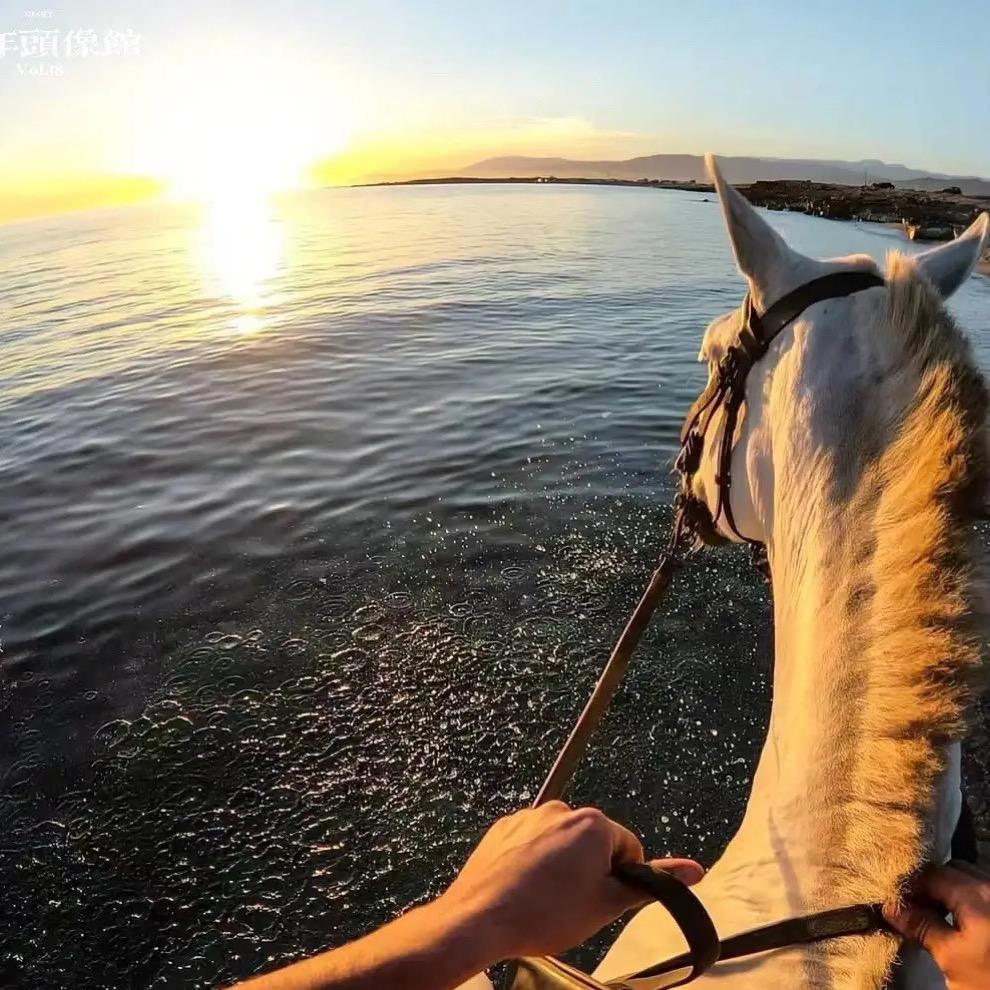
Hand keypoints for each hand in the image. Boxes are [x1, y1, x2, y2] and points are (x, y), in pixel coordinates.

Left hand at [438, 802, 704, 961]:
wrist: (481, 919)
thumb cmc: (547, 914)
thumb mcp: (607, 904)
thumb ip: (651, 884)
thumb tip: (695, 870)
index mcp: (593, 822)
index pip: (628, 849)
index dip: (619, 881)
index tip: (598, 902)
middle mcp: (562, 808)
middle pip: (594, 844)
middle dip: (590, 871)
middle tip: (572, 905)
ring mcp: (529, 815)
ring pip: (562, 844)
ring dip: (561, 867)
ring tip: (544, 901)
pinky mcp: (504, 827)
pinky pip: (532, 843)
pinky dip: (533, 863)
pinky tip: (523, 889)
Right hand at [884, 861, 989, 989]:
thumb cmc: (989, 981)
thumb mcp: (951, 958)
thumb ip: (920, 926)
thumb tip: (890, 907)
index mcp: (976, 894)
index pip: (931, 875)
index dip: (910, 886)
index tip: (896, 903)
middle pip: (952, 869)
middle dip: (932, 885)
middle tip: (917, 909)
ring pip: (971, 876)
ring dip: (952, 889)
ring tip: (940, 914)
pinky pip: (986, 888)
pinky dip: (970, 896)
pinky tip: (964, 918)